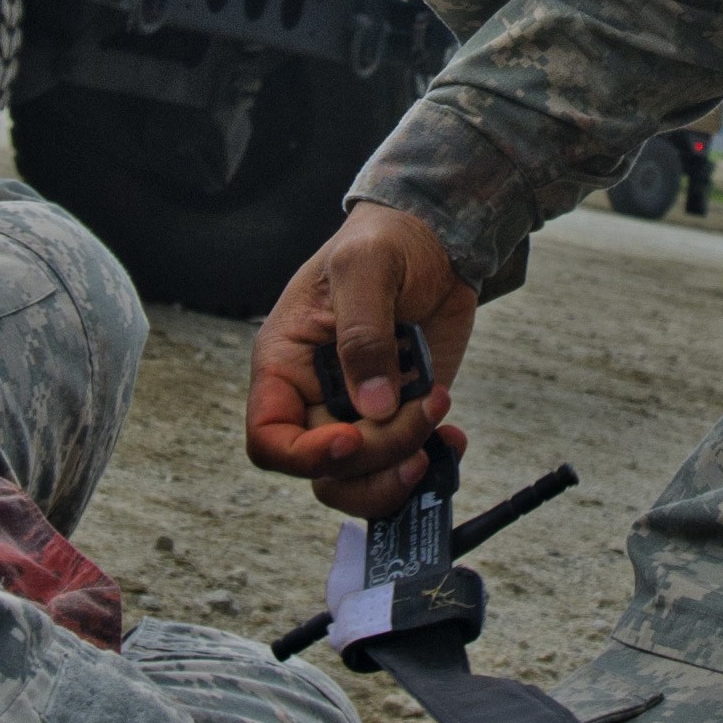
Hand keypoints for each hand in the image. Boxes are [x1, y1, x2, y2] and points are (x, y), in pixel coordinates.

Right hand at [244, 204, 479, 518]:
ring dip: (403, 469)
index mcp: (285, 367)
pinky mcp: (403, 417)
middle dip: (378, 455)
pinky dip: (434, 463)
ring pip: (365, 480)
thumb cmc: (383, 242)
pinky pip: (406, 465)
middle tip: (424, 410)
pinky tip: (453, 438)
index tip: (352, 437)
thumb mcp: (365, 268)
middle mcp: (317, 399)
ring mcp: (361, 414)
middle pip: (328, 469)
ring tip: (441, 423)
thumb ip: (362, 334)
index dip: (306, 455)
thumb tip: (373, 406)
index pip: (269, 440)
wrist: (434, 241)